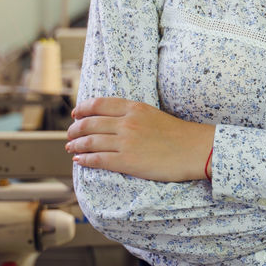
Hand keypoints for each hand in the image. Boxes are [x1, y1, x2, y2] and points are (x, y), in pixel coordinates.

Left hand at [67, 97, 214, 181]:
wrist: (195, 150)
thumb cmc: (179, 134)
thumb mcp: (154, 114)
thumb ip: (134, 115)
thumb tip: (115, 121)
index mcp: (135, 108)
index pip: (99, 104)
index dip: (83, 108)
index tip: (76, 113)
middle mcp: (127, 123)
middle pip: (90, 123)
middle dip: (75, 129)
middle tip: (70, 134)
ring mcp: (126, 142)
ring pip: (90, 141)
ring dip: (75, 145)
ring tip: (70, 148)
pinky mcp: (127, 161)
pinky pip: (97, 160)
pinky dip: (84, 160)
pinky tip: (79, 161)